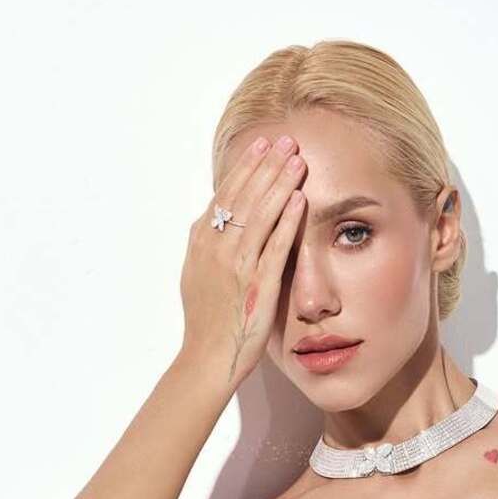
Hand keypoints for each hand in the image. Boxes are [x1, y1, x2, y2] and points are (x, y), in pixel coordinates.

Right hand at [178, 133, 305, 386]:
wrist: (208, 359)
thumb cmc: (208, 321)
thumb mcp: (198, 275)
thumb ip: (208, 247)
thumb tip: (212, 222)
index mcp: (201, 242)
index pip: (226, 194)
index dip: (245, 167)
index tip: (261, 145)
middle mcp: (216, 248)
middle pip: (243, 195)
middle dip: (266, 164)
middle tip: (286, 140)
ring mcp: (235, 265)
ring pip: (259, 213)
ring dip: (279, 182)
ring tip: (297, 159)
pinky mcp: (256, 284)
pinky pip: (274, 245)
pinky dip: (287, 220)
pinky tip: (299, 199)